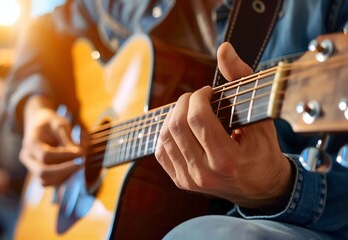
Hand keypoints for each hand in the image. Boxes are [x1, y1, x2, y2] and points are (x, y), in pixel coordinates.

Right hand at [20, 95, 83, 185]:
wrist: (38, 122)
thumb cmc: (50, 122)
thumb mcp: (60, 124)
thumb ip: (68, 140)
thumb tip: (80, 155)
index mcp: (30, 143)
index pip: (46, 156)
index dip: (65, 156)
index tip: (81, 153)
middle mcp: (27, 158)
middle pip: (42, 173)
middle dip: (65, 170)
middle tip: (82, 163)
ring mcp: (31, 167)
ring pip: (45, 181)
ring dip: (64, 177)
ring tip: (79, 165)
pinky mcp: (38, 173)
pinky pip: (49, 182)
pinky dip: (62, 179)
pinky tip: (74, 169)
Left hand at [155, 42, 292, 208]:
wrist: (261, 188)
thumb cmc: (263, 151)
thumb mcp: (261, 116)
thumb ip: (242, 80)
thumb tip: (224, 49)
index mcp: (227, 159)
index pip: (198, 119)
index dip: (198, 97)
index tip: (207, 92)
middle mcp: (205, 173)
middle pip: (177, 126)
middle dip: (183, 102)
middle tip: (196, 98)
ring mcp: (190, 179)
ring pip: (165, 137)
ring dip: (173, 115)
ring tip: (188, 110)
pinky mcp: (181, 181)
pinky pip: (160, 151)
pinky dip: (166, 132)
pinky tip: (180, 126)